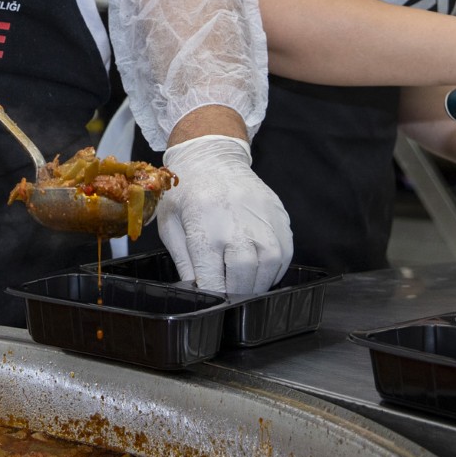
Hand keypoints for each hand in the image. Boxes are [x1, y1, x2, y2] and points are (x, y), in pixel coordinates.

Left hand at [157, 135, 291, 294]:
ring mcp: (262, 220)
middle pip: (244, 276)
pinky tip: (259, 269)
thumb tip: (195, 290)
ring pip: (269, 268)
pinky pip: (285, 255)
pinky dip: (274, 269)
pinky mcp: (279, 217)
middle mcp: (237, 224)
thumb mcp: (170, 225)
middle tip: (227, 295)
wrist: (211, 157)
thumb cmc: (187, 190)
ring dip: (257, 283)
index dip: (213, 295)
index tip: (211, 299)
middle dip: (236, 293)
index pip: (213, 279)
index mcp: (204, 226)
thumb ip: (184, 262)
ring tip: (244, 284)